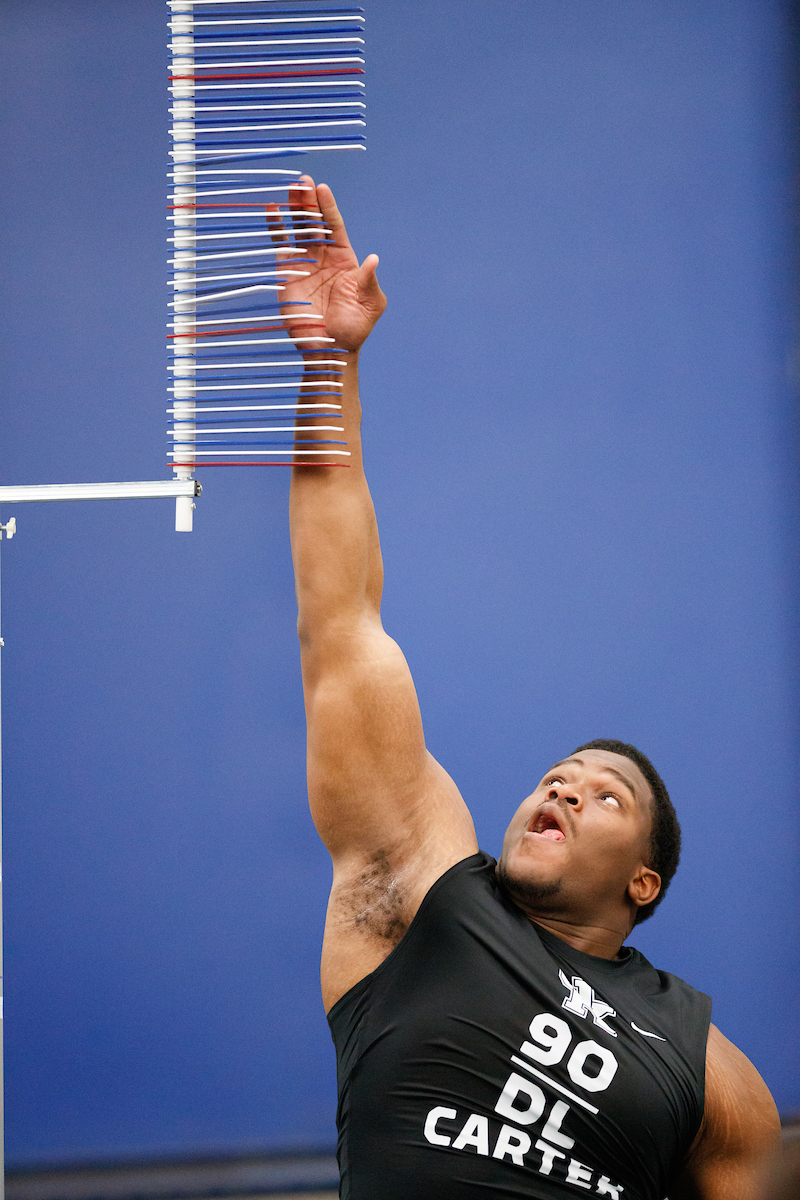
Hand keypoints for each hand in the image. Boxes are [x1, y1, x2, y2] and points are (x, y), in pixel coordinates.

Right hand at [267, 175, 385, 352]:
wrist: (330, 348)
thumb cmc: (354, 329)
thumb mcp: (371, 304)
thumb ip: (369, 281)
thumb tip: (373, 259)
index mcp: (344, 260)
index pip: (336, 227)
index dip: (328, 208)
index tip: (322, 189)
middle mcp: (324, 257)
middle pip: (315, 223)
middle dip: (309, 202)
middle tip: (302, 181)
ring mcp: (304, 264)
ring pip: (298, 229)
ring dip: (294, 209)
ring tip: (290, 188)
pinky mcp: (287, 273)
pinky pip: (280, 246)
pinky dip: (276, 228)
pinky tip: (272, 210)